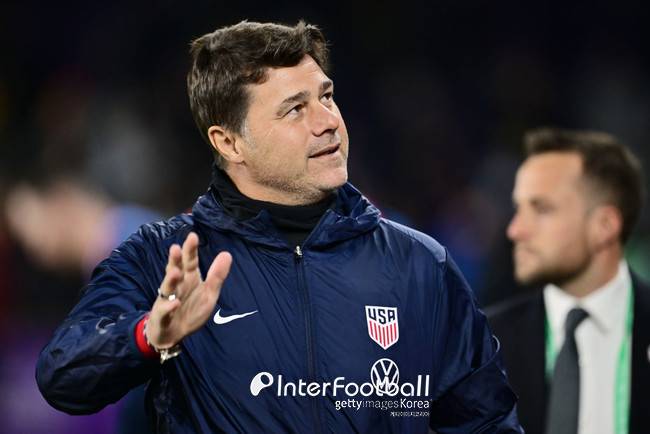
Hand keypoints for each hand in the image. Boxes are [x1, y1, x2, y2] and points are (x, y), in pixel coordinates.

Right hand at [146, 232, 231, 348]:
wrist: (173, 334)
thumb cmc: (191, 309)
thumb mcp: (209, 293)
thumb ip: (217, 275)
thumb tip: (227, 254)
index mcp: (189, 278)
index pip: (190, 261)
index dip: (190, 250)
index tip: (192, 236)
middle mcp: (177, 285)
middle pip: (175, 270)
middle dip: (175, 260)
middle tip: (175, 248)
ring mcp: (167, 299)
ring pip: (167, 287)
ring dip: (171, 280)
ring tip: (175, 272)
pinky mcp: (162, 315)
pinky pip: (165, 310)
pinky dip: (169, 307)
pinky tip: (175, 303)